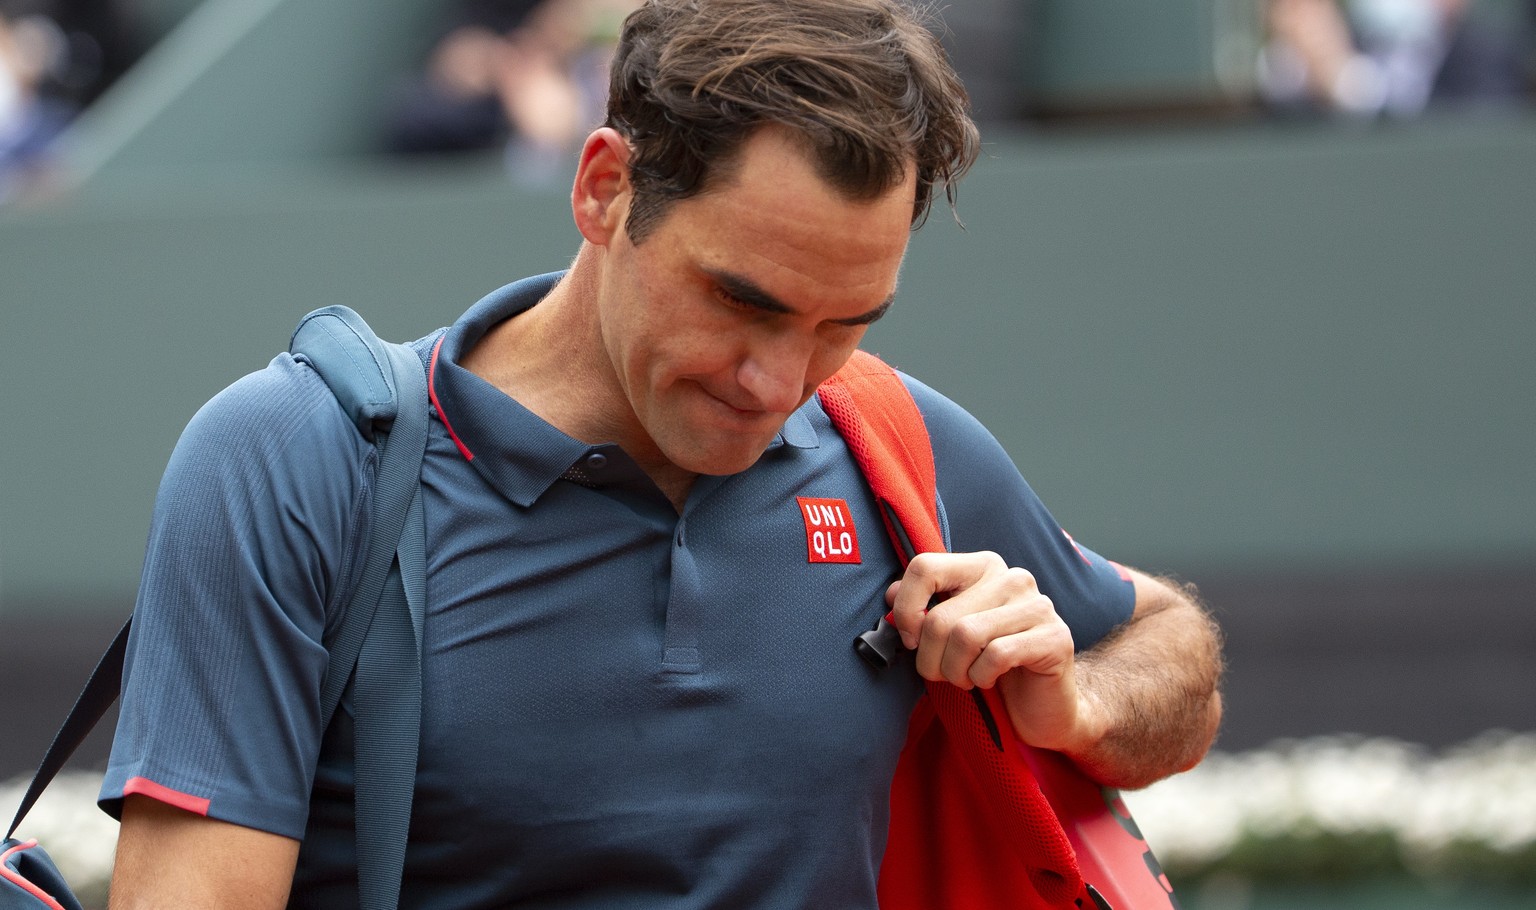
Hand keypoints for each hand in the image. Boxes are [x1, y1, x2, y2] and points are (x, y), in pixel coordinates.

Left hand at [886, 551, 1101, 753]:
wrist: (1042, 705)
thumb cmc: (988, 666)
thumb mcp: (949, 634)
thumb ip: (922, 608)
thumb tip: (891, 595)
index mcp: (982, 567)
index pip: (924, 567)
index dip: (906, 610)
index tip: (911, 640)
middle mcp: (1012, 577)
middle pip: (940, 616)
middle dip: (930, 658)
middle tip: (942, 673)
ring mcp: (1038, 605)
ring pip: (965, 636)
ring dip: (955, 671)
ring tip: (966, 678)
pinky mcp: (1054, 637)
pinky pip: (995, 656)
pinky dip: (981, 677)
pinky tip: (989, 680)